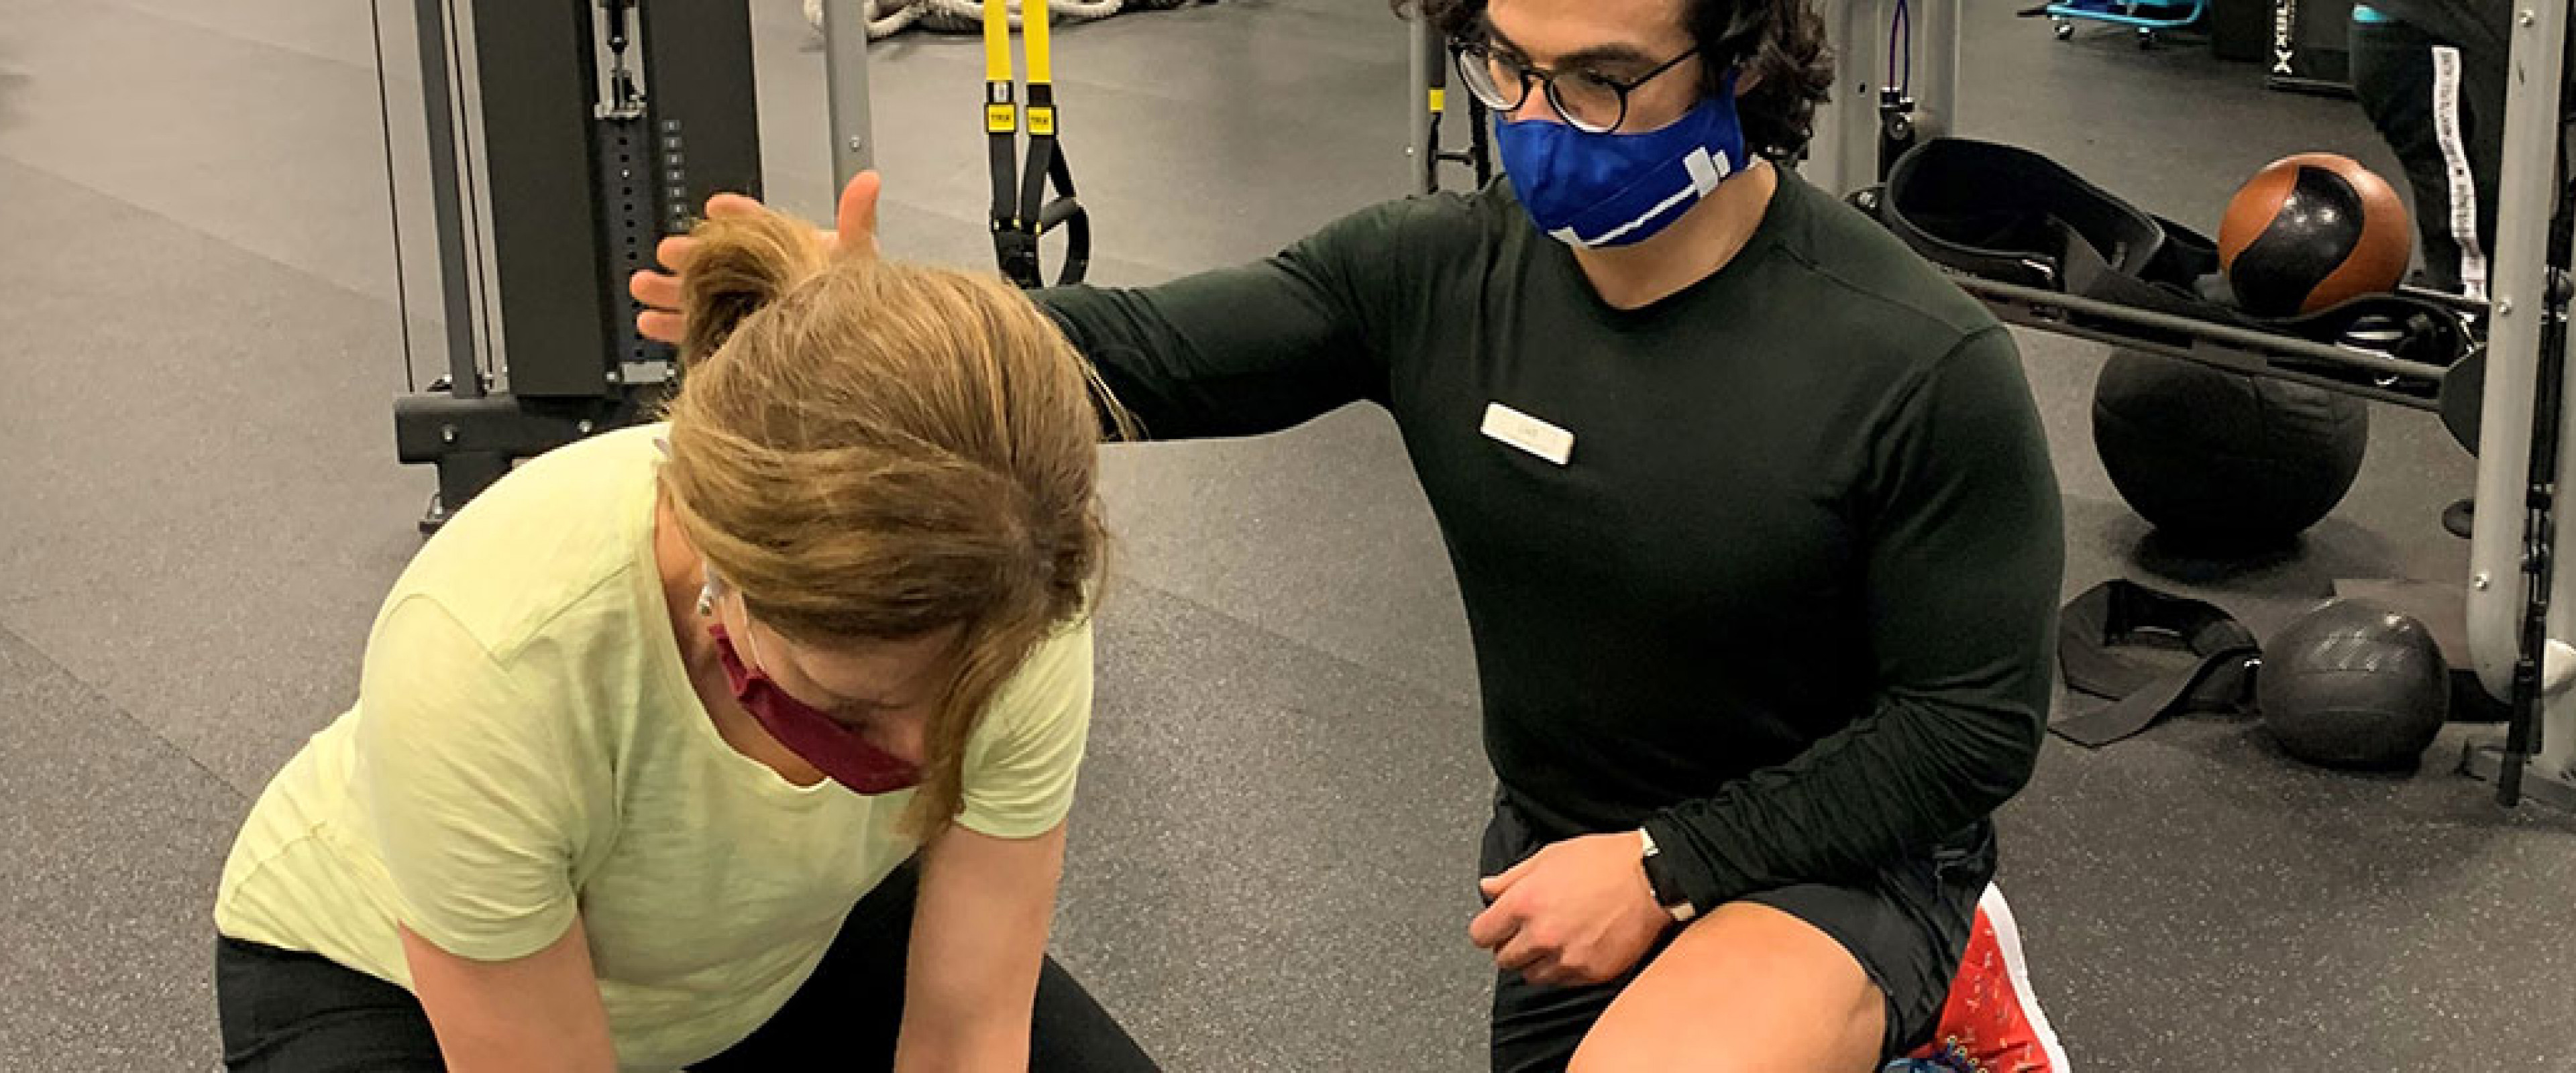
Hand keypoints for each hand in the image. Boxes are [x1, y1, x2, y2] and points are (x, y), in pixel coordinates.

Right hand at [629, 170, 883, 343]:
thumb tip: (869, 181)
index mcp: (799, 261)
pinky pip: (701, 334)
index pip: (763, 230)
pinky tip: (651, 323)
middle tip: (666, 253)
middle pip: (724, 264)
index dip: (740, 216)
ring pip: (706, 298)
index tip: (716, 205)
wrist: (862, 372)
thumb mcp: (859, 269)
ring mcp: (753, 317)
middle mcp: (771, 287)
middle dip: (692, 257)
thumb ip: (858, 225)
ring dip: (672, 292)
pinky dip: (675, 328)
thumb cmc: (864, 317)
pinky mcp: (740, 348)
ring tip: (643, 287)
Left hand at [1467, 831, 1673, 988]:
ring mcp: (1567, 958)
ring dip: (1536, 961)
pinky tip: (1576, 946)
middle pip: (1504, 959)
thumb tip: (1487, 889)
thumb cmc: (1605, 861)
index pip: (1481, 934)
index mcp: (1525, 903)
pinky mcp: (1591, 974)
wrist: (1652, 877)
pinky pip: (1563, 982)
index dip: (1489, 928)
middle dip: (1512, 945)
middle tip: (1530, 930)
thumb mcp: (1549, 856)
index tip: (1497, 926)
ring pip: (1531, 975)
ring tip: (1555, 939)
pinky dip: (1564, 969)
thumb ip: (1511, 877)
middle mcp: (1542, 935)